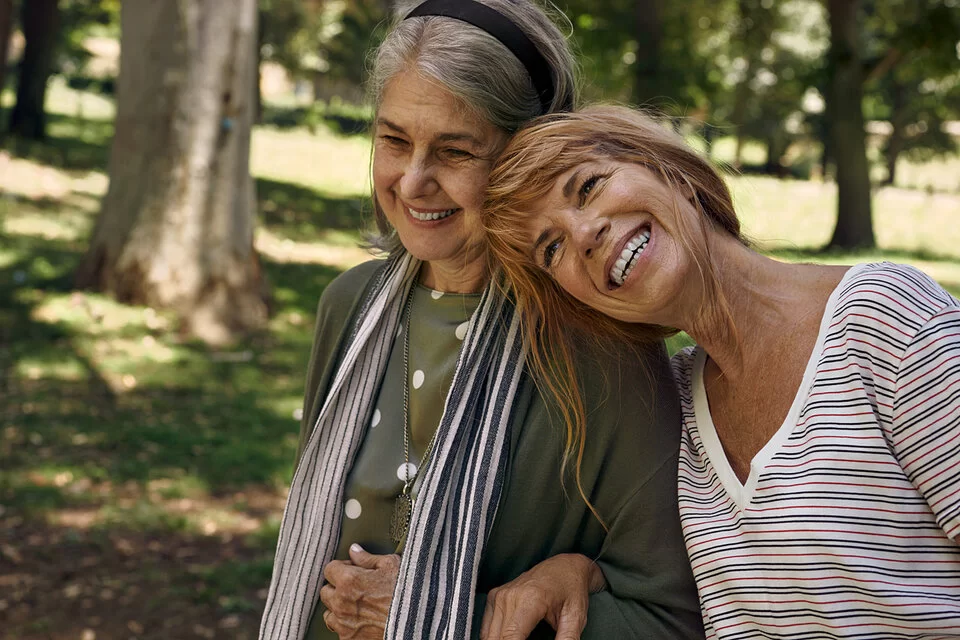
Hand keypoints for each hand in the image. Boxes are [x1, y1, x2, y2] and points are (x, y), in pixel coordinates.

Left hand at [319, 544, 400, 638]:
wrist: (415, 622)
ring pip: (329, 613)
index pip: (329, 569)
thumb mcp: (391, 566)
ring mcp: (343, 623)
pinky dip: (346, 624)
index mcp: (349, 580)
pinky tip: (361, 619)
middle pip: (326, 591)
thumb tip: (354, 550)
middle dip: (337, 587)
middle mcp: (341, 602)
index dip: (342, 567)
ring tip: (357, 605)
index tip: (352, 570)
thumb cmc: (406, 593)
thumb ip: (367, 558)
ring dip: (338, 608)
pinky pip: (338, 630)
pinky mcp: (348, 639)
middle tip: (355, 587)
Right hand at [480, 553, 606, 639]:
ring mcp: (499, 595)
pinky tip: (511, 638)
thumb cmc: (571, 591)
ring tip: (524, 639)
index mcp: (530, 599)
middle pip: (497, 638)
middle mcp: (510, 595)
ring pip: (488, 635)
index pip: (510, 637)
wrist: (565, 567)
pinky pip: (486, 628)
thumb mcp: (576, 618)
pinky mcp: (494, 596)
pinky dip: (495, 638)